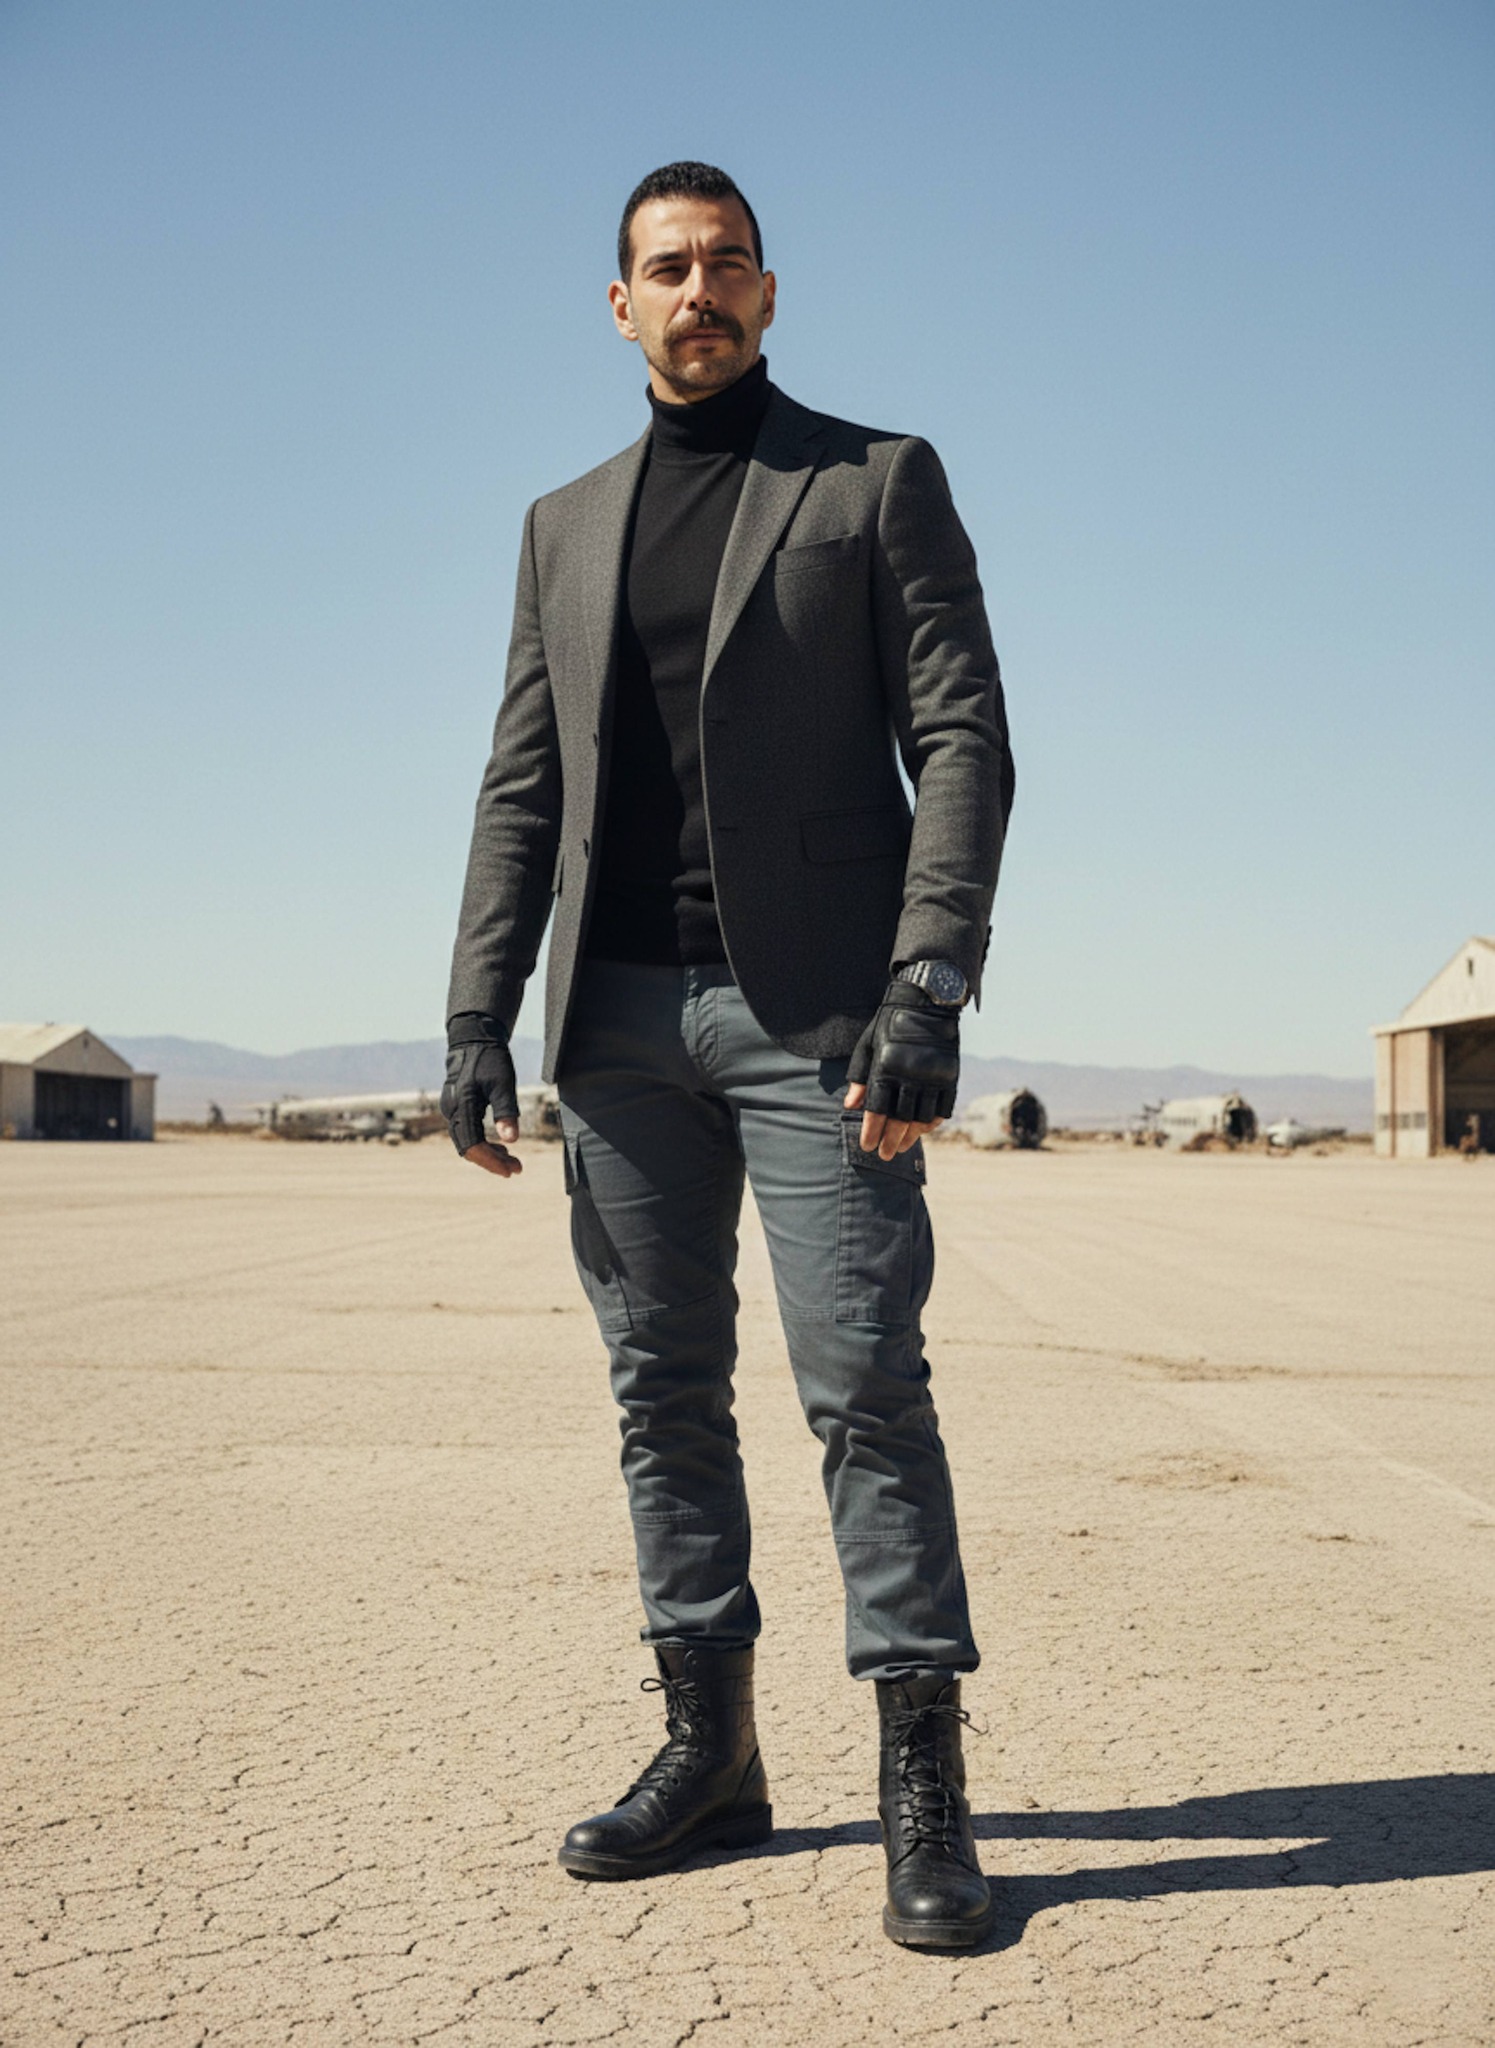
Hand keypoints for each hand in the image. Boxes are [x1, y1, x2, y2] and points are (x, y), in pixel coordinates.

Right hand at [440, 1018, 522, 1178]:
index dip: (490, 1161)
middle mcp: (451, 1110)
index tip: (510, 1171)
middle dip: (492, 1161)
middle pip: (468, 1147)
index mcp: (461, 1105)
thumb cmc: (490, 1058)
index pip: (472, 1145)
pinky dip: (484, 1141)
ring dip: (489, 1153)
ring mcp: (452, 1108)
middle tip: (516, 1169)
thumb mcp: (503, 1083)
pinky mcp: (457, 1106)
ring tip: (513, 1161)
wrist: (474, 1037)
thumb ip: (506, 1111)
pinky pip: (468, 1131)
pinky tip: (502, 1146)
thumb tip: (512, 1140)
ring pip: (468, 1141)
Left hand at [843, 980, 958, 1160]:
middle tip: (884, 1155)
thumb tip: (850, 1107)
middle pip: (900, 1120)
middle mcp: (911, 1075)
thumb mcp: (867, 1046)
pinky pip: (943, 1108)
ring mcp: (933, 1076)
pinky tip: (923, 1130)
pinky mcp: (950, 1075)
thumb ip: (859, 1078)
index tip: (867, 1145)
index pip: (877, 1110)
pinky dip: (932, 1122)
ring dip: (911, 1136)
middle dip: (890, 1141)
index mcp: (886, 1068)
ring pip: (922, 1118)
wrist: (926, 1002)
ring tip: (901, 1146)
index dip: (871, 1131)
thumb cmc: (889, 1024)